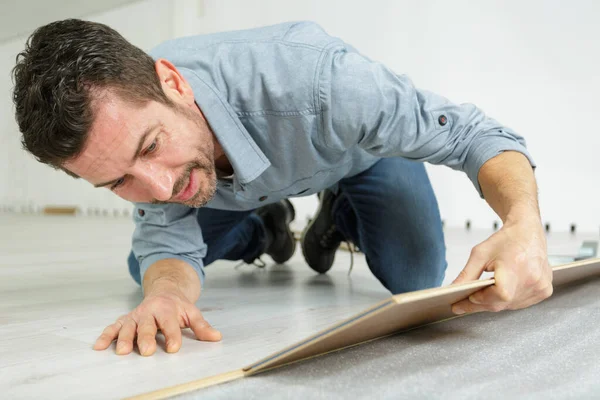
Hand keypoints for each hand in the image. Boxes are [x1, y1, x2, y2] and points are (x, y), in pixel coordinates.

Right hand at [93, 285, 220, 355]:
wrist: (164, 291)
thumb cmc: (178, 306)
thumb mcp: (192, 313)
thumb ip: (202, 326)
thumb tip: (216, 337)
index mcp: (167, 308)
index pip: (170, 323)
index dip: (172, 335)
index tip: (174, 348)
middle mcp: (149, 311)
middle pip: (147, 326)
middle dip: (146, 338)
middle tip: (146, 351)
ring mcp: (136, 316)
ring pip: (128, 327)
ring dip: (123, 339)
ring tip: (121, 352)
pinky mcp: (125, 320)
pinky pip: (113, 327)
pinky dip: (105, 336)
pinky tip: (99, 347)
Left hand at [451, 216, 552, 314]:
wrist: (527, 232)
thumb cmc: (506, 240)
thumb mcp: (480, 254)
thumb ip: (466, 274)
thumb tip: (453, 290)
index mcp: (517, 266)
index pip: (500, 294)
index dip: (483, 298)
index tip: (468, 298)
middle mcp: (533, 279)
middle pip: (502, 302)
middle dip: (480, 304)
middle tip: (462, 304)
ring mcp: (540, 287)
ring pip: (509, 306)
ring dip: (493, 303)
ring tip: (479, 297)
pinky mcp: (544, 291)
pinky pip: (520, 304)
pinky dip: (506, 301)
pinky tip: (497, 294)